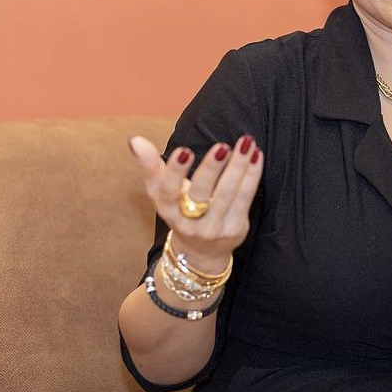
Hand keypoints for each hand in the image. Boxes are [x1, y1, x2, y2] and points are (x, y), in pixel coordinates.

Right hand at [129, 133, 263, 274]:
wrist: (201, 252)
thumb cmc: (179, 211)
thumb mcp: (160, 193)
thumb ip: (150, 166)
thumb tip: (135, 139)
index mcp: (168, 211)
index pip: (169, 191)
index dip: (175, 171)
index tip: (183, 150)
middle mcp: (190, 223)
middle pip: (201, 193)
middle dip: (211, 169)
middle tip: (222, 147)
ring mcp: (214, 228)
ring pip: (227, 194)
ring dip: (238, 167)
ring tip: (246, 143)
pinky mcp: (235, 228)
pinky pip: (245, 198)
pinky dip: (252, 176)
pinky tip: (256, 156)